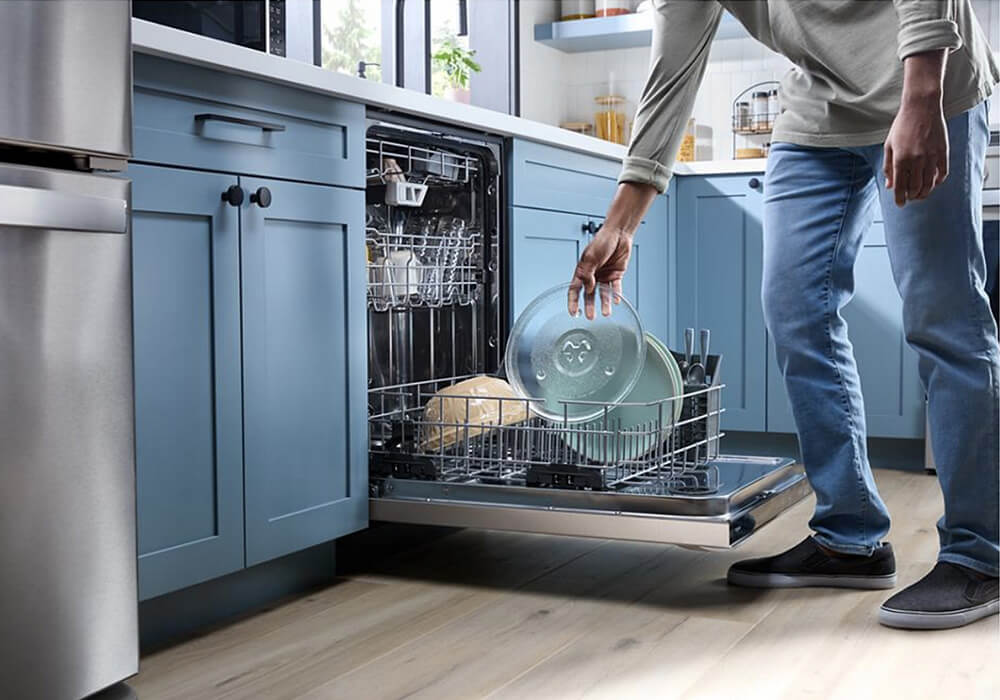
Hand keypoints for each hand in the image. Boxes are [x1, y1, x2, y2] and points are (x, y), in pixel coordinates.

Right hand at [568, 227, 632, 319]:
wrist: (619, 234)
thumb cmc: (602, 240)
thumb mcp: (591, 257)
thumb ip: (588, 274)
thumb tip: (588, 288)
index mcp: (583, 270)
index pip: (575, 289)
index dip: (573, 301)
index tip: (573, 312)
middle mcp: (593, 274)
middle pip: (589, 294)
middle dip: (589, 306)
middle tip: (589, 316)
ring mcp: (604, 275)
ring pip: (603, 293)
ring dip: (604, 303)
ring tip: (605, 313)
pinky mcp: (616, 274)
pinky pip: (615, 288)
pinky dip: (616, 295)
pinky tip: (616, 301)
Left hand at [883, 49, 948, 206]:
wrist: (921, 107)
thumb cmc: (902, 126)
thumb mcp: (889, 146)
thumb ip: (888, 167)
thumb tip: (890, 186)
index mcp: (900, 159)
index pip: (900, 187)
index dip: (900, 199)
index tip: (900, 204)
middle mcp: (916, 160)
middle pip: (915, 188)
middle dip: (911, 197)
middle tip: (909, 198)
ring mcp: (931, 156)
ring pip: (929, 184)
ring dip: (924, 192)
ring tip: (920, 194)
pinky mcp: (943, 151)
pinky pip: (943, 173)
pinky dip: (938, 182)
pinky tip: (933, 183)